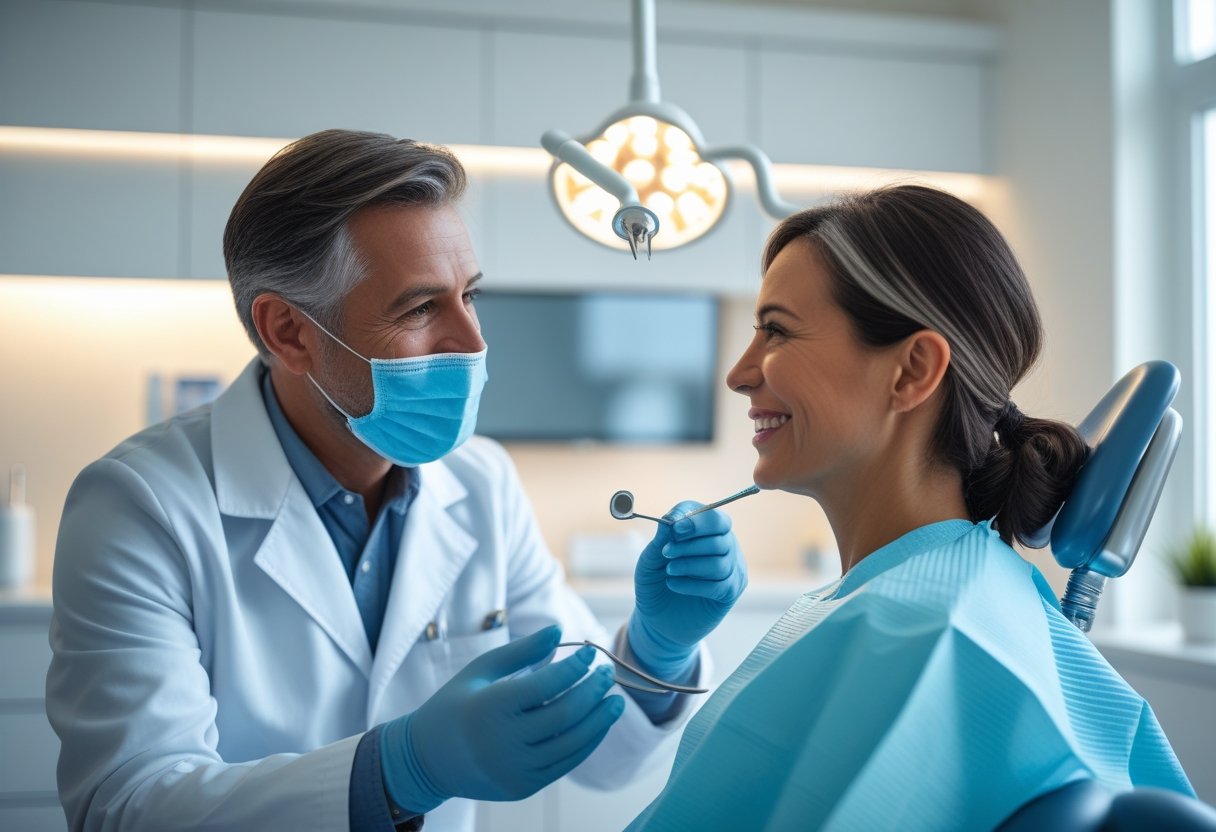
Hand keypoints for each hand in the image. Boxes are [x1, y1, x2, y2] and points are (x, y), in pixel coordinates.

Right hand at [379, 625, 623, 812]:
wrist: (428, 759)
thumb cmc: (456, 704)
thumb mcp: (481, 670)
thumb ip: (521, 651)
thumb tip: (560, 631)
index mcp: (490, 708)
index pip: (546, 685)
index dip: (574, 667)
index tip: (590, 653)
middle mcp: (503, 743)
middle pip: (565, 715)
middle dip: (593, 692)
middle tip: (608, 673)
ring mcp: (515, 770)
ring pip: (571, 744)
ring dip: (600, 720)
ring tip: (616, 700)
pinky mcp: (524, 787)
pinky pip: (565, 764)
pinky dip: (587, 742)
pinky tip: (598, 722)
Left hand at [629, 502, 747, 674]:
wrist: (657, 618)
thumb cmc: (655, 581)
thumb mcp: (651, 558)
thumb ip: (661, 539)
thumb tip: (670, 519)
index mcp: (707, 529)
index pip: (714, 517)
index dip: (696, 521)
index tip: (674, 528)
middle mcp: (725, 544)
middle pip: (720, 538)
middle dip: (689, 545)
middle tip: (666, 553)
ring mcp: (731, 568)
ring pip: (720, 562)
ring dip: (690, 565)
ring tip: (670, 571)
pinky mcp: (730, 591)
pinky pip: (718, 585)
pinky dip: (692, 585)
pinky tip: (674, 585)